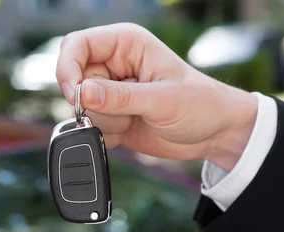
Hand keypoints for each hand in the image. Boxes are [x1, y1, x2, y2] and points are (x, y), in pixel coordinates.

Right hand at [56, 23, 258, 170]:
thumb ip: (121, 97)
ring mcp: (110, 93)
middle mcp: (113, 65)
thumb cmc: (201, 104)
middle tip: (123, 113)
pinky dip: (108, 135)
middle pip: (75, 80)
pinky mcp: (111, 117)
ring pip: (82, 108)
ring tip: (136, 119)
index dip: (68, 67)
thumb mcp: (163, 100)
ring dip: (106, 122)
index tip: (75, 93)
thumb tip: (83, 92)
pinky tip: (131, 131)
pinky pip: (91, 128)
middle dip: (93, 104)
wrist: (215, 134)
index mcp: (126, 44)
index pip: (77, 44)